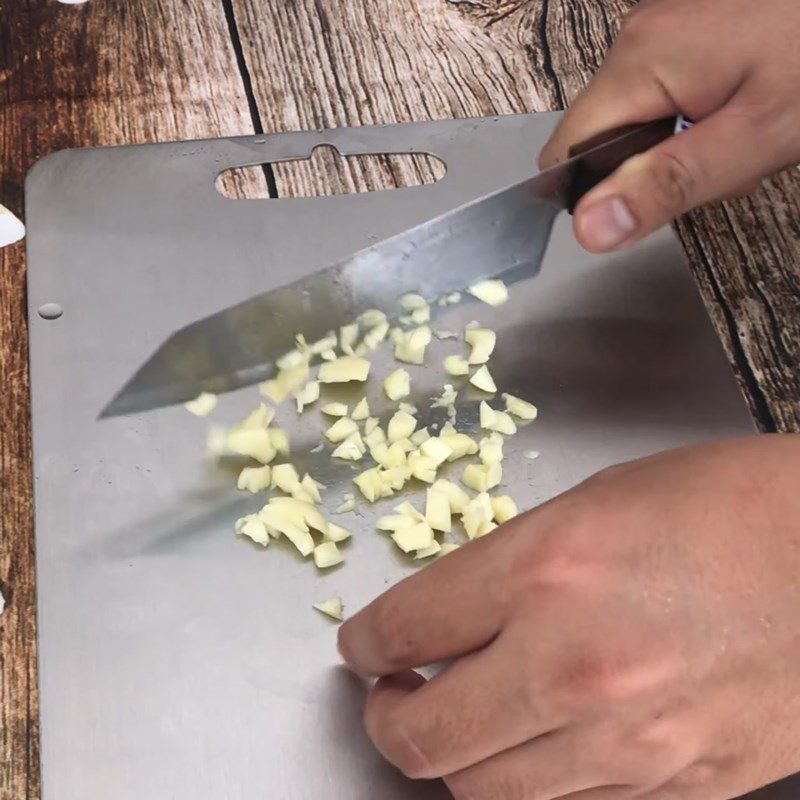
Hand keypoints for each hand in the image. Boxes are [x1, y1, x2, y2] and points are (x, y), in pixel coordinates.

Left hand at [339, 435, 799, 798]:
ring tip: (456, 720)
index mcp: (545, 568)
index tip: (361, 648)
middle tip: (390, 695)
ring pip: (488, 794)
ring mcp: (631, 740)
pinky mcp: (681, 786)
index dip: (366, 643)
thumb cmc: (717, 505)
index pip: (407, 627)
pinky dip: (530, 780)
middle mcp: (575, 663)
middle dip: (386, 719)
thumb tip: (451, 620)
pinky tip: (535, 743)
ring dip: (452, 758)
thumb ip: (507, 570)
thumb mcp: (589, 506)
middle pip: (425, 737)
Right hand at [538, 0, 799, 252]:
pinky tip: (740, 116)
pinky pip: (665, 92)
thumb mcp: (755, 139)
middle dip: (647, 171)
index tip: (641, 210)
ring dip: (675, 149)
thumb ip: (666, 185)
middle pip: (602, 136)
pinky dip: (693, 120)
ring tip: (739, 140)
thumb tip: (588, 229)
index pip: (565, 152)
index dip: (590, 194)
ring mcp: (665, 27)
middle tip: (718, 170)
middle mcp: (640, 37)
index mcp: (641, 62)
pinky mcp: (689, 29)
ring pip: (636, 118)